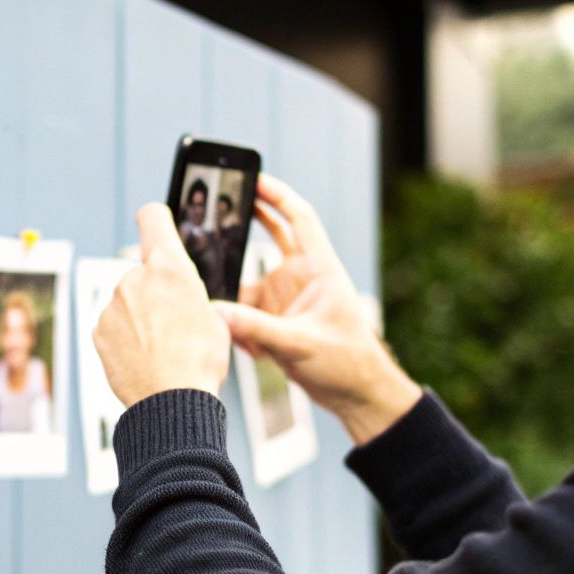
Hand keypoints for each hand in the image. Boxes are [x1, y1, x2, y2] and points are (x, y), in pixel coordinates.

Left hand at [94, 203, 230, 405]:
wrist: (171, 402)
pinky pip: (113, 327)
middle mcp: (134, 279)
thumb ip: (192, 297)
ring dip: (139, 318)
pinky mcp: (98, 331)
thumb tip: (184, 303)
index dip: (156, 220)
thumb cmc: (199, 362)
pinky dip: (124, 338)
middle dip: (154, 291)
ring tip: (160, 349)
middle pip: (143, 273)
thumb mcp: (215, 319)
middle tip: (173, 324)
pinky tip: (142, 358)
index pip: (153, 219)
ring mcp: (112, 306)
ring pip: (127, 303)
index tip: (156, 225)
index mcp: (169, 268)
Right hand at [218, 174, 420, 444]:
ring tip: (226, 313)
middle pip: (273, 235)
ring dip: (237, 297)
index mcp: (318, 269)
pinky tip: (252, 352)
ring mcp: (288, 298)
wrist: (357, 396)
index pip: (299, 218)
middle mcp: (302, 278)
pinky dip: (241, 328)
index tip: (253, 178)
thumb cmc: (348, 363)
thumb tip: (216, 313)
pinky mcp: (277, 321)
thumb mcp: (300, 345)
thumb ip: (257, 329)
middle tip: (216, 210)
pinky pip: (246, 313)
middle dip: (248, 222)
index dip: (278, 194)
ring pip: (250, 281)